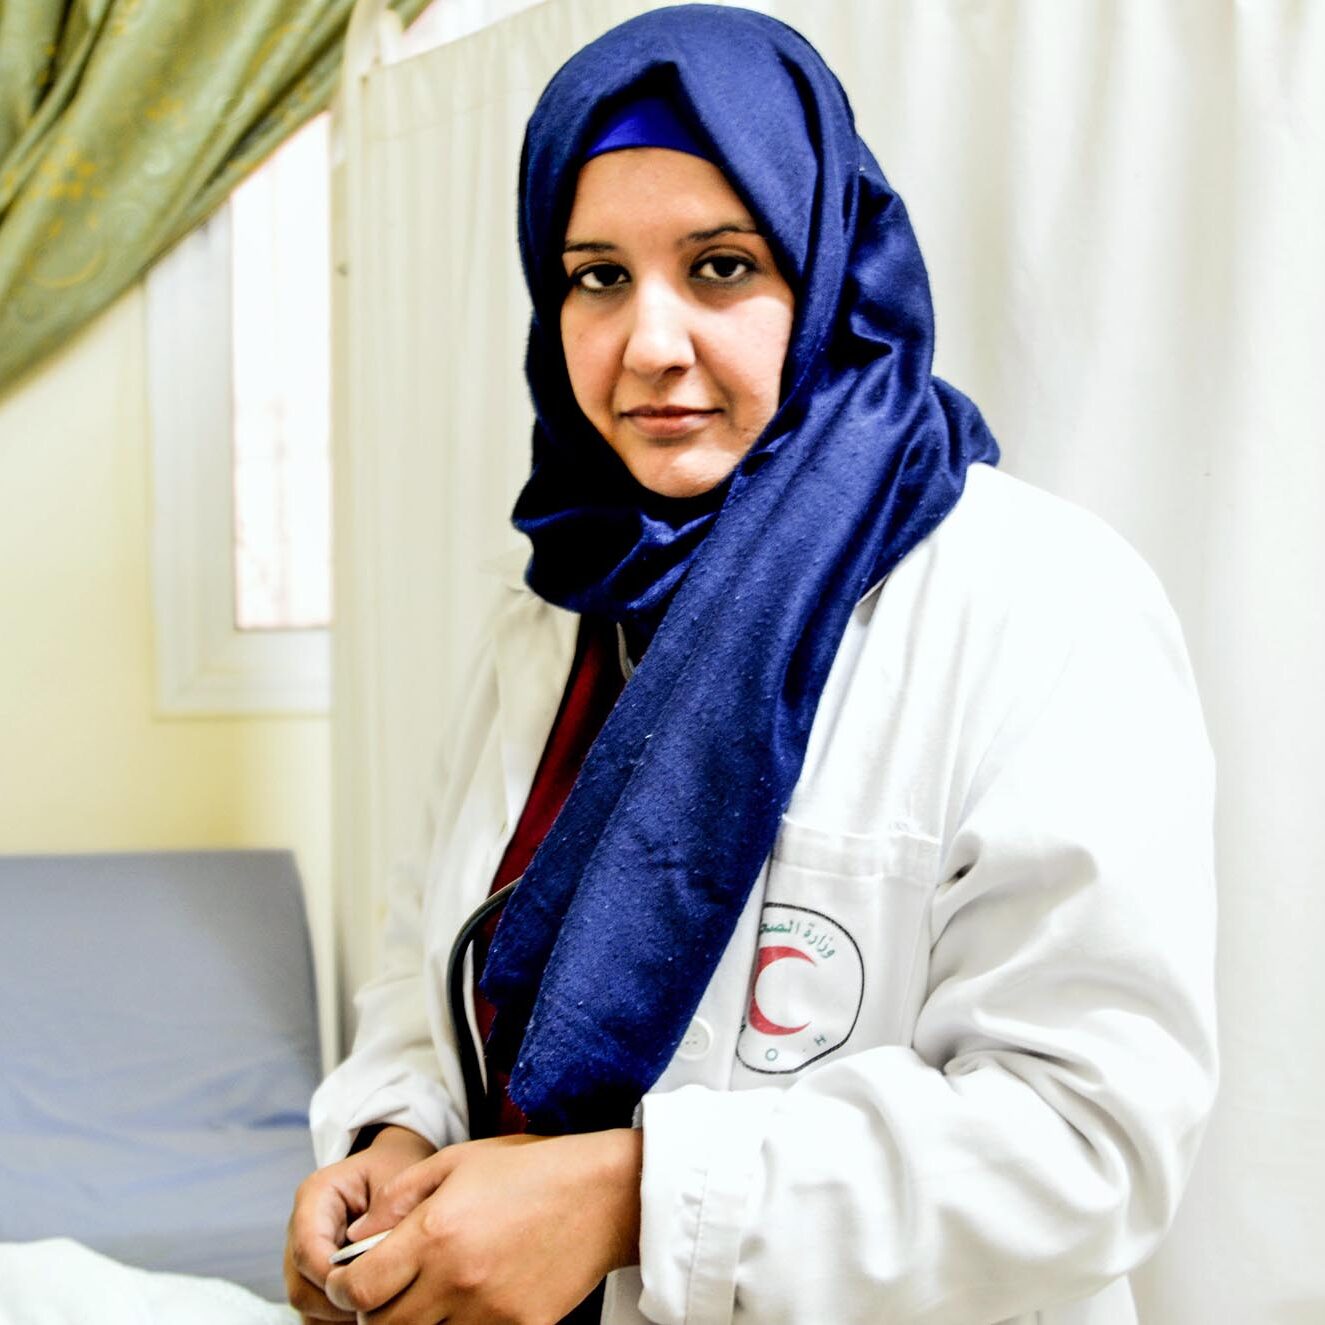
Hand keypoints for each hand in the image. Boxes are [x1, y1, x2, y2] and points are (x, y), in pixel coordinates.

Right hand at [285, 1125, 437, 1322]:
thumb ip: (387, 1215)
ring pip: (307, 1308)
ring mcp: (306, 1257)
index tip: (372, 1286)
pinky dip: (343, 1318)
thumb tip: (377, 1260)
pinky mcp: (316, 1278)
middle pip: (300, 1287)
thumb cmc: (398, 1168)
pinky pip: (318, 1314)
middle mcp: (301, 1229)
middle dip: (338, 1302)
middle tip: (380, 1305)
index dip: (334, 1278)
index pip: (307, 1250)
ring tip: (382, 1305)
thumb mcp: (400, 1179)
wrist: (397, 1164)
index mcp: (315, 1196)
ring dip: (340, 1314)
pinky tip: (376, 1308)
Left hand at [323, 1128, 642, 1324]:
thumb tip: (356, 1236)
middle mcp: (457, 1279)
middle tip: (386, 1288)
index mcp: (435, 1233)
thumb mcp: (457, 1161)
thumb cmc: (531, 1169)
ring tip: (429, 1292)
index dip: (343, 1289)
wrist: (603, 1194)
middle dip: (373, 1312)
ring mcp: (489, 1312)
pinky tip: (469, 1300)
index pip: (359, 1290)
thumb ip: (398, 1198)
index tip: (349, 1280)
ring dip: (414, 1322)